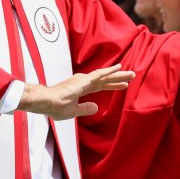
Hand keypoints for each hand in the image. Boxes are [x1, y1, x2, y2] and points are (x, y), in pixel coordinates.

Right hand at [18, 64, 134, 120]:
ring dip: (118, 74)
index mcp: (81, 88)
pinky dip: (110, 71)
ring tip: (131, 73)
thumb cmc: (56, 107)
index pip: (100, 86)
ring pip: (105, 76)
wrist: (47, 102)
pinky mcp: (84, 80)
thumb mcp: (74, 111)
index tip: (123, 85)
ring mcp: (84, 80)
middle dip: (118, 79)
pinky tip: (119, 68)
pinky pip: (100, 74)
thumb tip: (96, 108)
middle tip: (132, 76)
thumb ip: (85, 109)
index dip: (111, 85)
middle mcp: (84, 82)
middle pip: (105, 80)